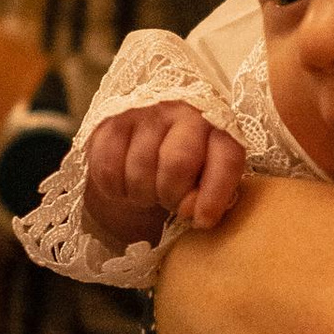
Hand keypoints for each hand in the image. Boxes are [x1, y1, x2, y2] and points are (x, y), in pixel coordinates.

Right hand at [82, 104, 242, 249]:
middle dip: (171, 195)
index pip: (225, 158)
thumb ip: (207, 195)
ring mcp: (146, 113)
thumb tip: (193, 212)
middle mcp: (185, 112)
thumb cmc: (182, 164)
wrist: (144, 137)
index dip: (215, 195)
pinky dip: (115, 189)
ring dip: (141, 194)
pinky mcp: (111, 121)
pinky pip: (108, 167)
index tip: (203, 221)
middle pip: (178, 163)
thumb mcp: (204, 180)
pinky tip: (124, 185)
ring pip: (140, 167)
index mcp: (219, 128)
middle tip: (167, 201)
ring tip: (146, 191)